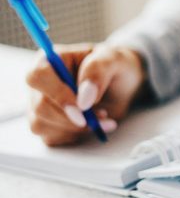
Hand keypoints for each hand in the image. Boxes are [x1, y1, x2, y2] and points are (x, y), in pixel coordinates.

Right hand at [26, 43, 146, 145]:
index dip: (58, 94)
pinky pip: (51, 137)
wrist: (123, 84)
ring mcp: (41, 104)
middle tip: (102, 114)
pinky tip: (93, 125)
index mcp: (51, 59)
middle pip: (40, 106)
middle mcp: (41, 82)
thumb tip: (84, 98)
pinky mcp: (48, 123)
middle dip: (73, 117)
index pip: (38, 76)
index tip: (83, 107)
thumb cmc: (115, 66)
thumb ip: (97, 71)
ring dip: (76, 128)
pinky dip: (76, 135)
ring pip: (42, 124)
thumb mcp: (114, 59)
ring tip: (102, 116)